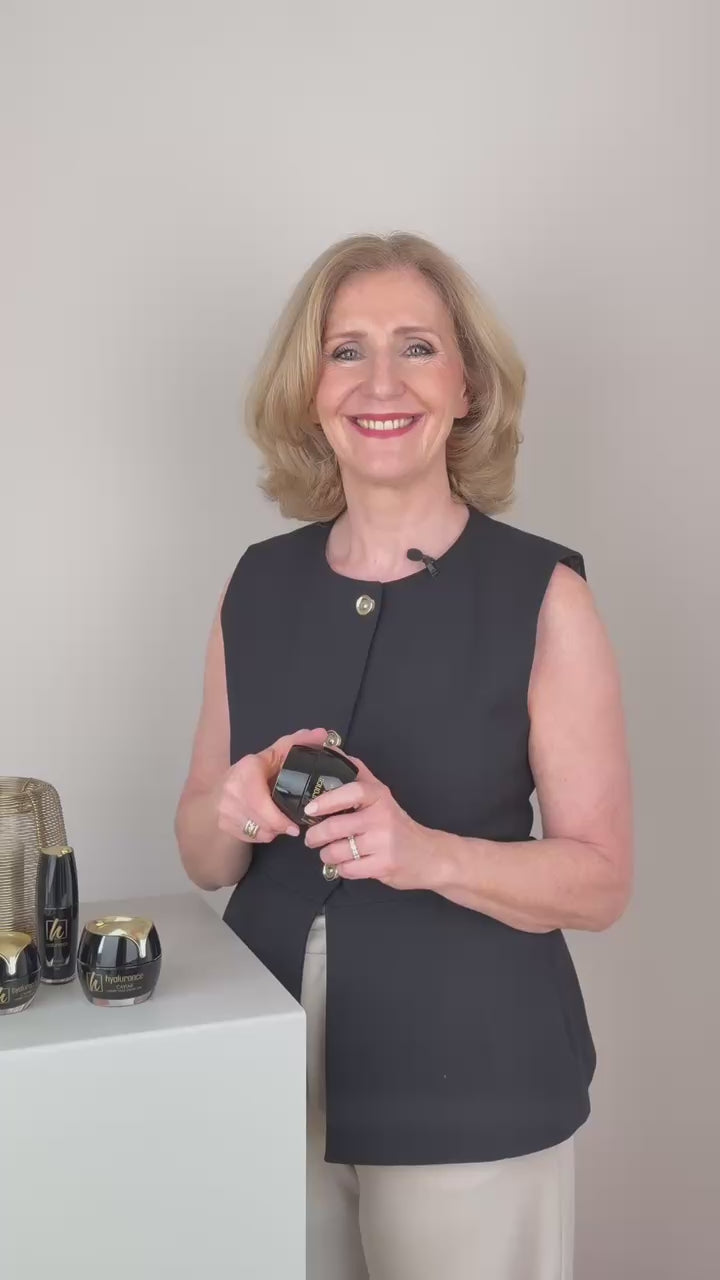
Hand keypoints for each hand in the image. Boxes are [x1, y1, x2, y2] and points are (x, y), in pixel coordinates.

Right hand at [215, 727, 328, 843]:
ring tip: (279, 823)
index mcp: (247, 770)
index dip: (281, 818)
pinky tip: (264, 825)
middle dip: (281, 826)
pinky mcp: (224, 824)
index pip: (264, 802)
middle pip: (265, 821)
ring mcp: (225, 809)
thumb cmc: (250, 771)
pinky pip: (252, 837)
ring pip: (260, 831)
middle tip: (292, 827)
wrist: (216, 790)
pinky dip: (261, 834)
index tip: (296, 825)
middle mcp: (232, 790)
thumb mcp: (271, 755)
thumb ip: (297, 744)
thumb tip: (322, 734)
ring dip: (273, 831)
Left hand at [303, 755, 438, 889]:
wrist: (428, 855)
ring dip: (326, 855)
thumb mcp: (381, 795)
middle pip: (335, 827)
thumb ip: (358, 774)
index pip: (352, 791)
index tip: (310, 808)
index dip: (327, 799)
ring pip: (337, 851)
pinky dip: (340, 869)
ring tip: (329, 852)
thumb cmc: (397, 824)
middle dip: (315, 836)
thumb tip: (332, 750)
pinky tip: (346, 863)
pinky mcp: (383, 867)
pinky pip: (347, 870)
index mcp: (379, 797)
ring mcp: (383, 844)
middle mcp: (382, 818)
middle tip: (311, 838)